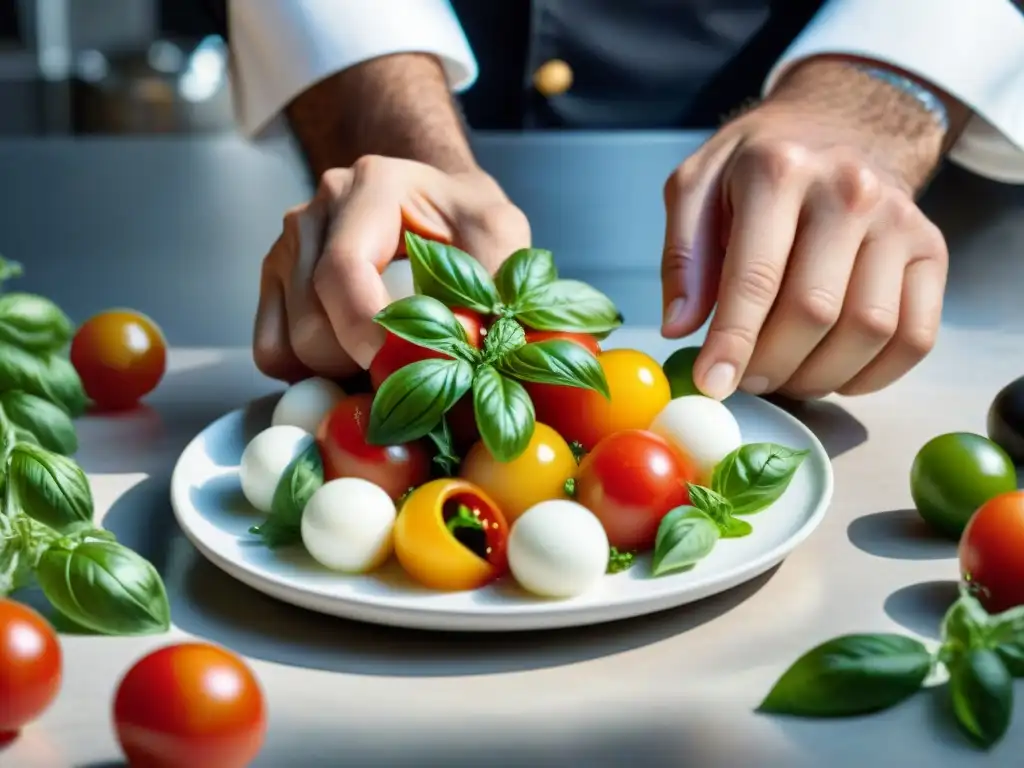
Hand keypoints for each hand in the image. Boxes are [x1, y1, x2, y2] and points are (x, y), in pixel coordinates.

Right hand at [253, 156, 529, 381]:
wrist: (439, 202)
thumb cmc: (468, 221)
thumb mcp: (501, 236)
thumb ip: (492, 287)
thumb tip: (470, 354)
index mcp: (371, 187)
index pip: (344, 273)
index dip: (370, 336)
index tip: (406, 373)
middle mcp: (316, 212)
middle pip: (313, 324)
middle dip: (362, 366)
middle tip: (412, 372)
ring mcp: (287, 247)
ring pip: (292, 346)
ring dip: (342, 374)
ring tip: (391, 363)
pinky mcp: (276, 282)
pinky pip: (272, 352)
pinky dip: (310, 375)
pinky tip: (353, 363)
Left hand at [661, 77, 948, 400]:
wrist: (843, 123)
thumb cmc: (759, 165)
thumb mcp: (697, 186)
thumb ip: (682, 255)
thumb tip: (679, 327)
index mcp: (779, 171)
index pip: (756, 278)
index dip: (732, 343)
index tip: (711, 386)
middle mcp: (849, 191)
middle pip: (813, 312)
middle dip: (771, 365)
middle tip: (744, 380)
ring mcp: (900, 221)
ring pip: (867, 331)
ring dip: (818, 375)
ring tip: (784, 375)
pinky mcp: (931, 250)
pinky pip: (914, 338)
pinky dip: (872, 375)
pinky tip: (833, 370)